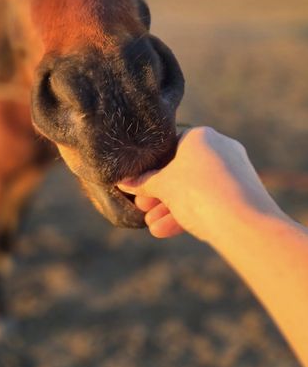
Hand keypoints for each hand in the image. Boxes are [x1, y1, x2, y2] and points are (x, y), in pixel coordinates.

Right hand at [118, 126, 283, 244]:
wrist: (243, 222)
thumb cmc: (197, 194)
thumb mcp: (163, 186)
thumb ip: (143, 182)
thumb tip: (123, 182)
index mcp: (201, 136)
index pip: (169, 147)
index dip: (151, 168)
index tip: (138, 184)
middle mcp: (221, 147)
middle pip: (182, 171)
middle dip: (160, 193)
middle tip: (142, 207)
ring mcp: (235, 170)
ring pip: (196, 189)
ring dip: (171, 208)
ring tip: (153, 226)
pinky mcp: (244, 192)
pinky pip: (212, 200)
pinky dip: (191, 213)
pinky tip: (167, 230)